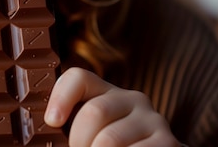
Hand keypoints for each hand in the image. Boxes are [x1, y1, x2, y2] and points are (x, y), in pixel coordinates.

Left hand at [44, 68, 180, 146]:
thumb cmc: (114, 146)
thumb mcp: (93, 131)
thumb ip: (76, 124)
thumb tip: (50, 124)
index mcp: (108, 92)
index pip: (79, 77)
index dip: (61, 97)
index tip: (52, 122)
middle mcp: (133, 99)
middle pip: (93, 112)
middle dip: (79, 140)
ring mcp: (153, 120)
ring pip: (109, 139)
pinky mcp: (167, 141)